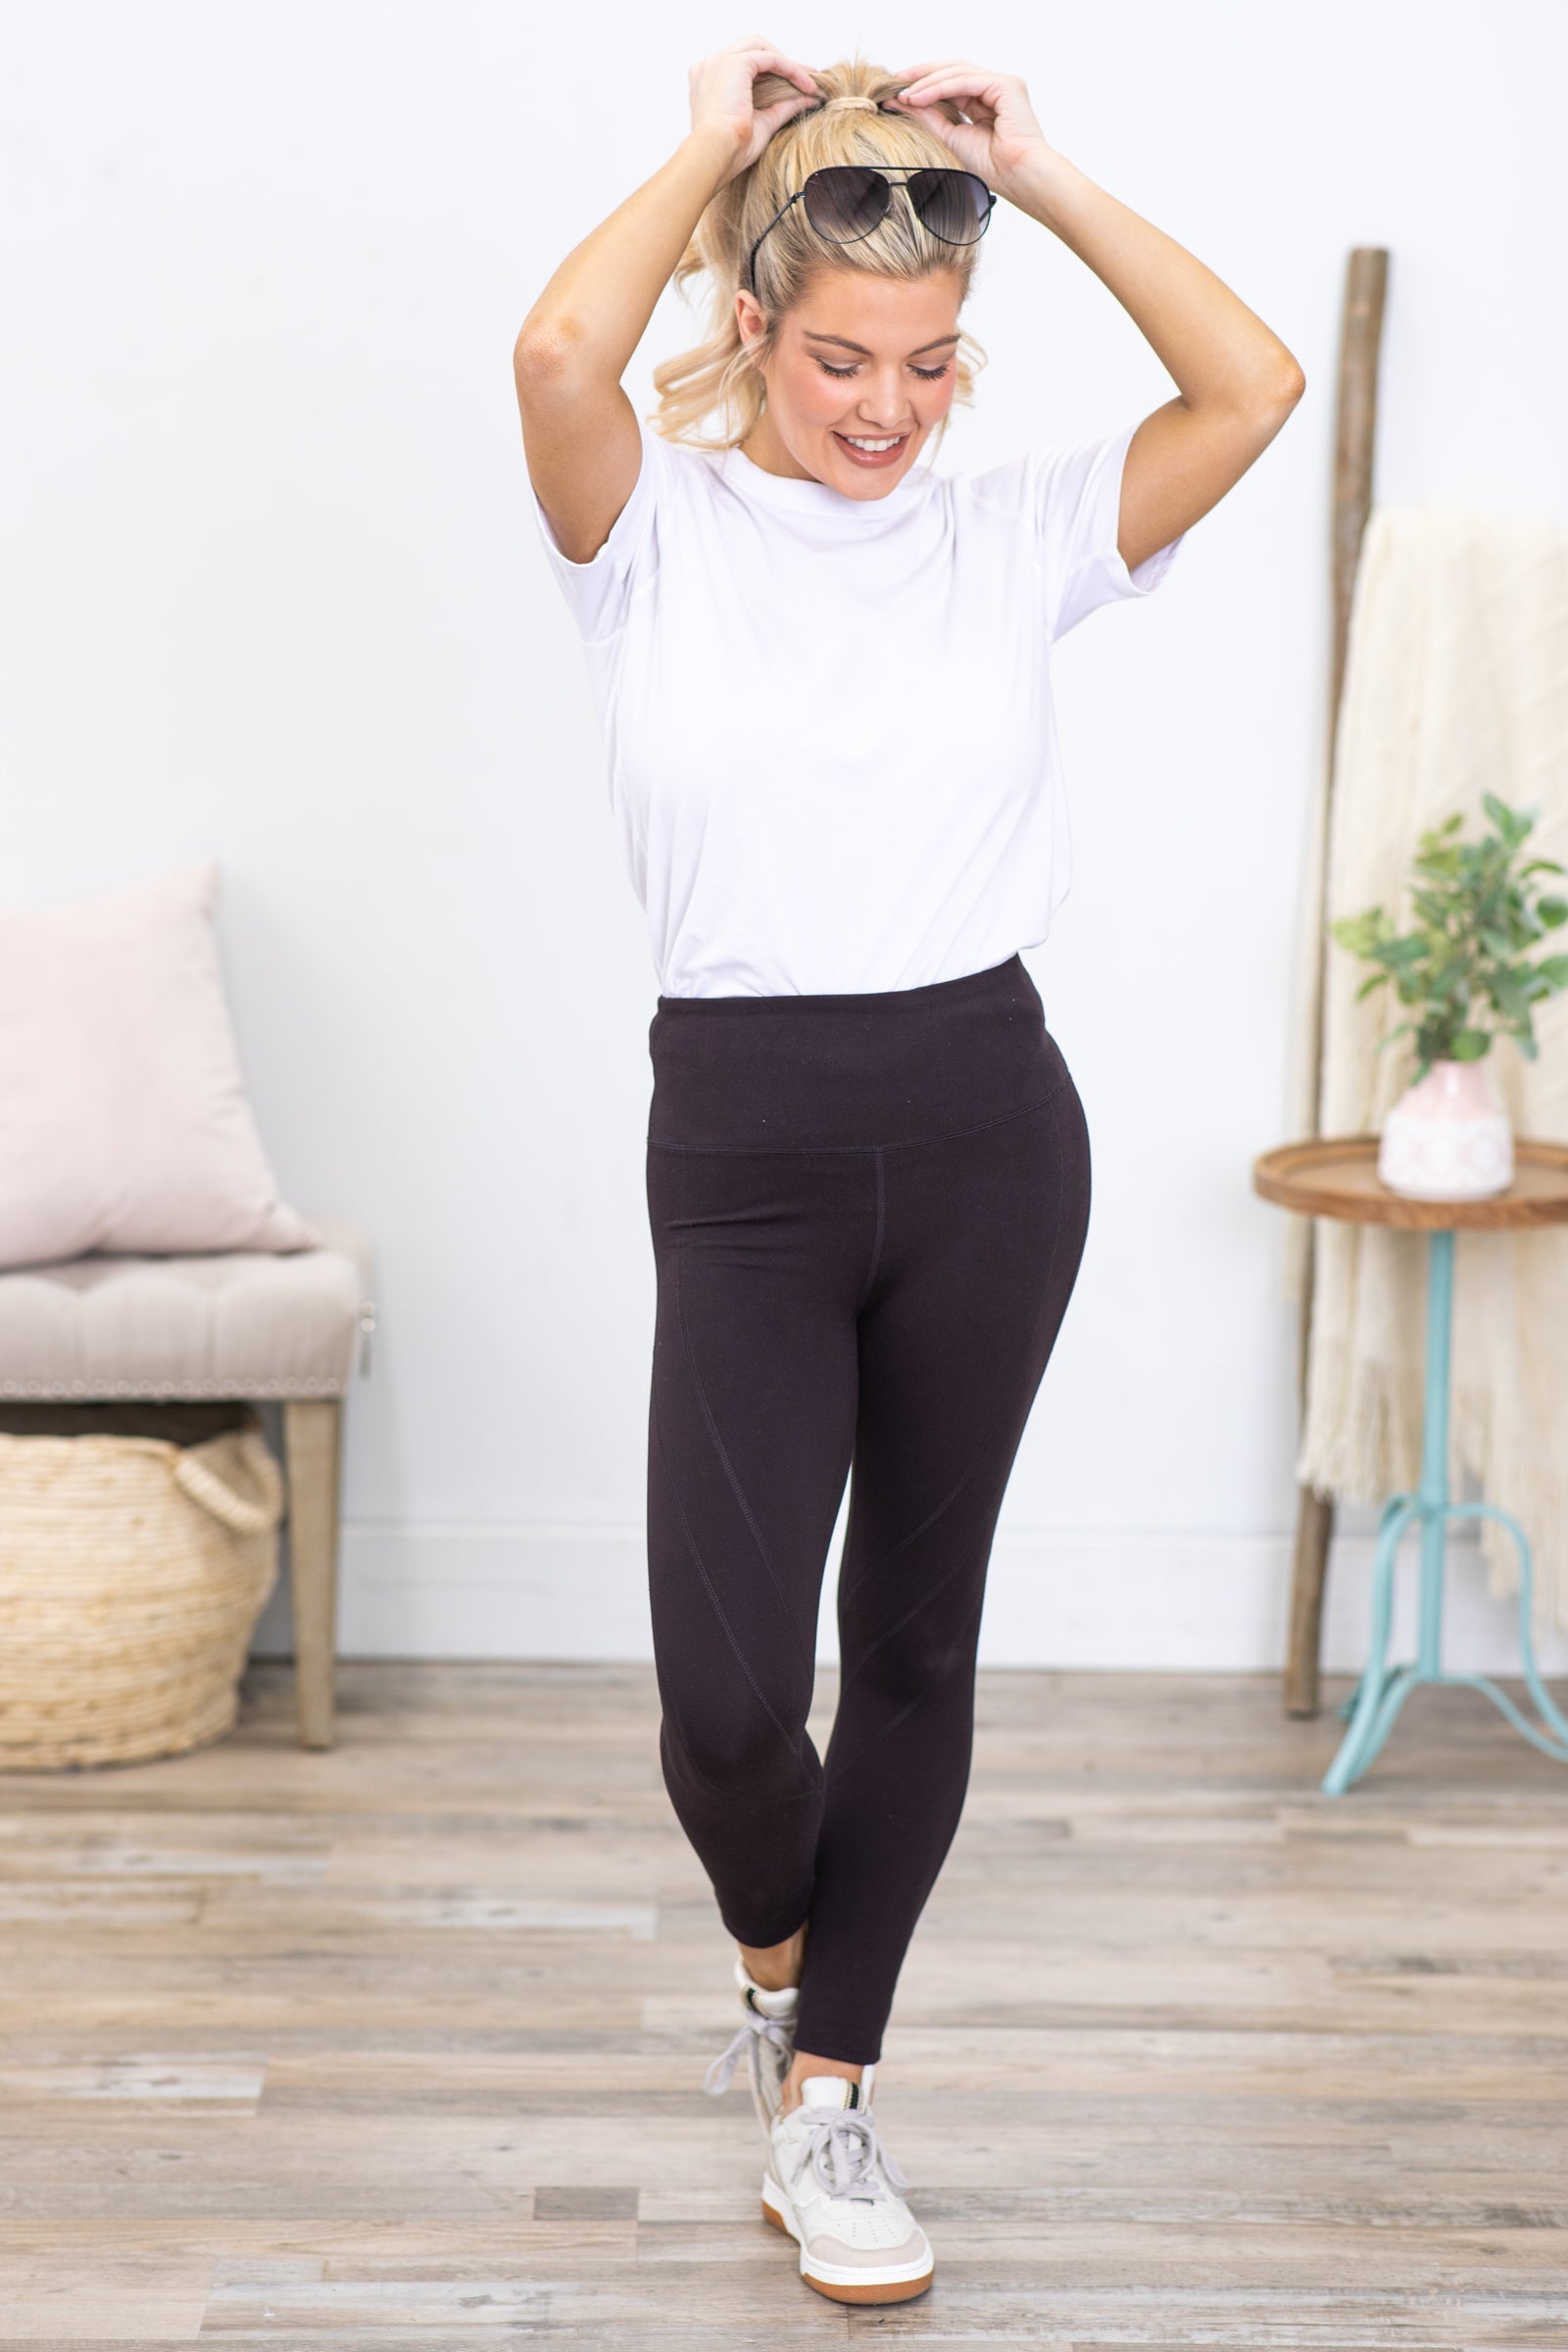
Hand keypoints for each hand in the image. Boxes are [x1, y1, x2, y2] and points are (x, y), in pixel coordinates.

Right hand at [688, 36, 820, 184]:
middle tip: (806, 80)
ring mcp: (720, 61)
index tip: (796, 84)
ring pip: (761, 48)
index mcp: (709, 81)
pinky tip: (805, 84)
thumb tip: (809, 99)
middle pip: (752, 49)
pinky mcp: (734, 64)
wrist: (716, 155)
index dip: (771, 71)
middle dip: (780, 61)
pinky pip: (769, 58)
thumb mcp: (763, 123)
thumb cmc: (731, 149)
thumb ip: (783, 107)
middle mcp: (711, 66)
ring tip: (808, 82)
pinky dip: (790, 68)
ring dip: (787, 63)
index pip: (744, 64)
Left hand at [884, 63, 1051, 198]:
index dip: (924, 83)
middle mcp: (995, 89)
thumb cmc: (992, 168)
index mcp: (986, 102)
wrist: (1017, 178)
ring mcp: (1002, 85)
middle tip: (895, 80)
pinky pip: (966, 80)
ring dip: (927, 81)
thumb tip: (902, 102)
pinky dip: (940, 87)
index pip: (951, 83)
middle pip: (953, 70)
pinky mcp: (1006, 85)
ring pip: (958, 72)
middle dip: (923, 74)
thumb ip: (929, 118)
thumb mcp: (950, 138)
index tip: (898, 91)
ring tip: (905, 94)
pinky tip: (920, 96)